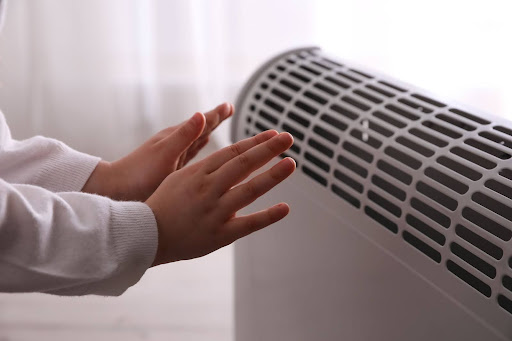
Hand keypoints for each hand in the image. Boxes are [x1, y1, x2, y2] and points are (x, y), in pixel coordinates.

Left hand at [83, 103, 232, 200]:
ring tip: (217, 124)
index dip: (216, 115)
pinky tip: (201, 149)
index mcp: (175, 138)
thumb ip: (184, 135)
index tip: (229, 106)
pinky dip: (199, 149)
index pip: (201, 123)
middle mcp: (175, 145)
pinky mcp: (171, 169)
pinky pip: (191, 154)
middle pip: (200, 128)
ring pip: (196, 141)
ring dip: (208, 132)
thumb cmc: (139, 174)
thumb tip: (201, 115)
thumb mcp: (165, 154)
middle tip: (228, 109)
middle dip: (215, 119)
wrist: (117, 190)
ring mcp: (173, 157)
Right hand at [145, 130, 295, 265]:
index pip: (233, 152)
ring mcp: (215, 211)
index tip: (273, 135)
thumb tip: (230, 155)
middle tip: (288, 138)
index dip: (255, 142)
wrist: (146, 236)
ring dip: (272, 175)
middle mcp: (208, 189)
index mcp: (198, 172)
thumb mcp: (180, 176)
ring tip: (291, 163)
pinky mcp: (219, 235)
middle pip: (243, 164)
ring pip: (248, 190)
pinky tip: (285, 208)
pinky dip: (267, 216)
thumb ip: (206, 165)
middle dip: (267, 149)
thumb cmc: (163, 204)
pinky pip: (248, 224)